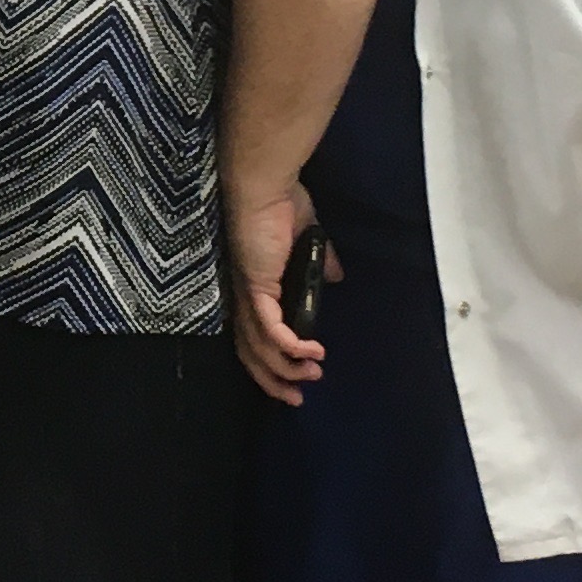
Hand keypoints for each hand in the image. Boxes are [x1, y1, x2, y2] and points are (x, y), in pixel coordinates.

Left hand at [230, 181, 325, 406]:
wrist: (264, 183)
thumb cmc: (282, 202)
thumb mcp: (308, 237)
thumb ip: (322, 259)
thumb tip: (337, 276)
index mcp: (253, 288)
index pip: (254, 337)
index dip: (270, 364)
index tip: (294, 381)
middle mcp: (244, 297)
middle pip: (250, 354)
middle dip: (274, 381)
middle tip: (298, 398)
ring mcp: (248, 294)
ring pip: (260, 348)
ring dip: (287, 368)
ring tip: (313, 375)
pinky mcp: (257, 288)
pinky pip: (271, 329)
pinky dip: (291, 346)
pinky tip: (312, 351)